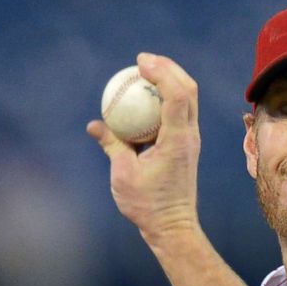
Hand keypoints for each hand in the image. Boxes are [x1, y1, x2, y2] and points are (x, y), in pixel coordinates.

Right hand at [87, 53, 201, 241]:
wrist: (173, 225)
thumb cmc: (147, 205)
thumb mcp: (122, 174)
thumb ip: (112, 144)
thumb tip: (95, 125)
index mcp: (177, 140)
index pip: (176, 96)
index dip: (161, 73)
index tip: (140, 62)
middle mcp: (190, 136)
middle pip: (189, 90)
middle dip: (169, 68)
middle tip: (143, 60)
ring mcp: (191, 140)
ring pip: (188, 99)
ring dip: (170, 80)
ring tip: (145, 70)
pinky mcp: (187, 144)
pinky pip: (180, 112)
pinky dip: (166, 98)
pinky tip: (145, 96)